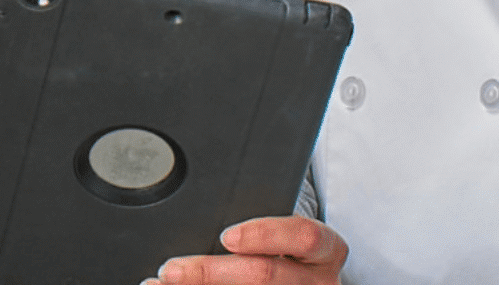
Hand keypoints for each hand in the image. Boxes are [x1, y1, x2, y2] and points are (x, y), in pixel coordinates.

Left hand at [145, 216, 346, 284]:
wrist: (309, 283)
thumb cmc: (289, 250)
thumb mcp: (288, 233)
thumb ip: (260, 226)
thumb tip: (204, 221)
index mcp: (327, 250)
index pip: (303, 236)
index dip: (265, 234)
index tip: (226, 235)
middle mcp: (320, 283)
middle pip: (265, 276)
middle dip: (210, 272)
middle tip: (171, 269)